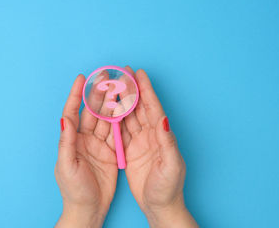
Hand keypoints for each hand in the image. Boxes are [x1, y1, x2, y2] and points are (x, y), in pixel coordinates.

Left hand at [55, 74, 117, 227]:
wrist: (88, 210)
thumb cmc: (73, 190)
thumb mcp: (67, 166)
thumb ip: (66, 142)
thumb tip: (65, 118)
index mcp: (72, 140)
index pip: (73, 112)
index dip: (77, 94)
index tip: (82, 78)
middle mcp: (85, 139)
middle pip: (92, 112)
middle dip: (99, 94)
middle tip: (107, 77)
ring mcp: (99, 145)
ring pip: (107, 119)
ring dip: (113, 104)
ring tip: (120, 87)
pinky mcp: (112, 152)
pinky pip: (118, 133)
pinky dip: (122, 120)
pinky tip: (127, 108)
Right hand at [122, 68, 197, 227]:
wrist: (160, 207)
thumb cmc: (169, 189)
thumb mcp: (171, 166)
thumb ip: (168, 142)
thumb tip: (164, 120)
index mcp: (162, 135)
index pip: (153, 108)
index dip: (146, 90)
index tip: (139, 73)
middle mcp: (151, 135)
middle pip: (139, 107)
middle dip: (132, 89)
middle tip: (123, 72)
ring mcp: (140, 142)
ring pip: (129, 116)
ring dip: (121, 100)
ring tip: (113, 85)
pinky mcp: (130, 151)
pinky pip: (121, 130)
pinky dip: (114, 118)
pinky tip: (107, 108)